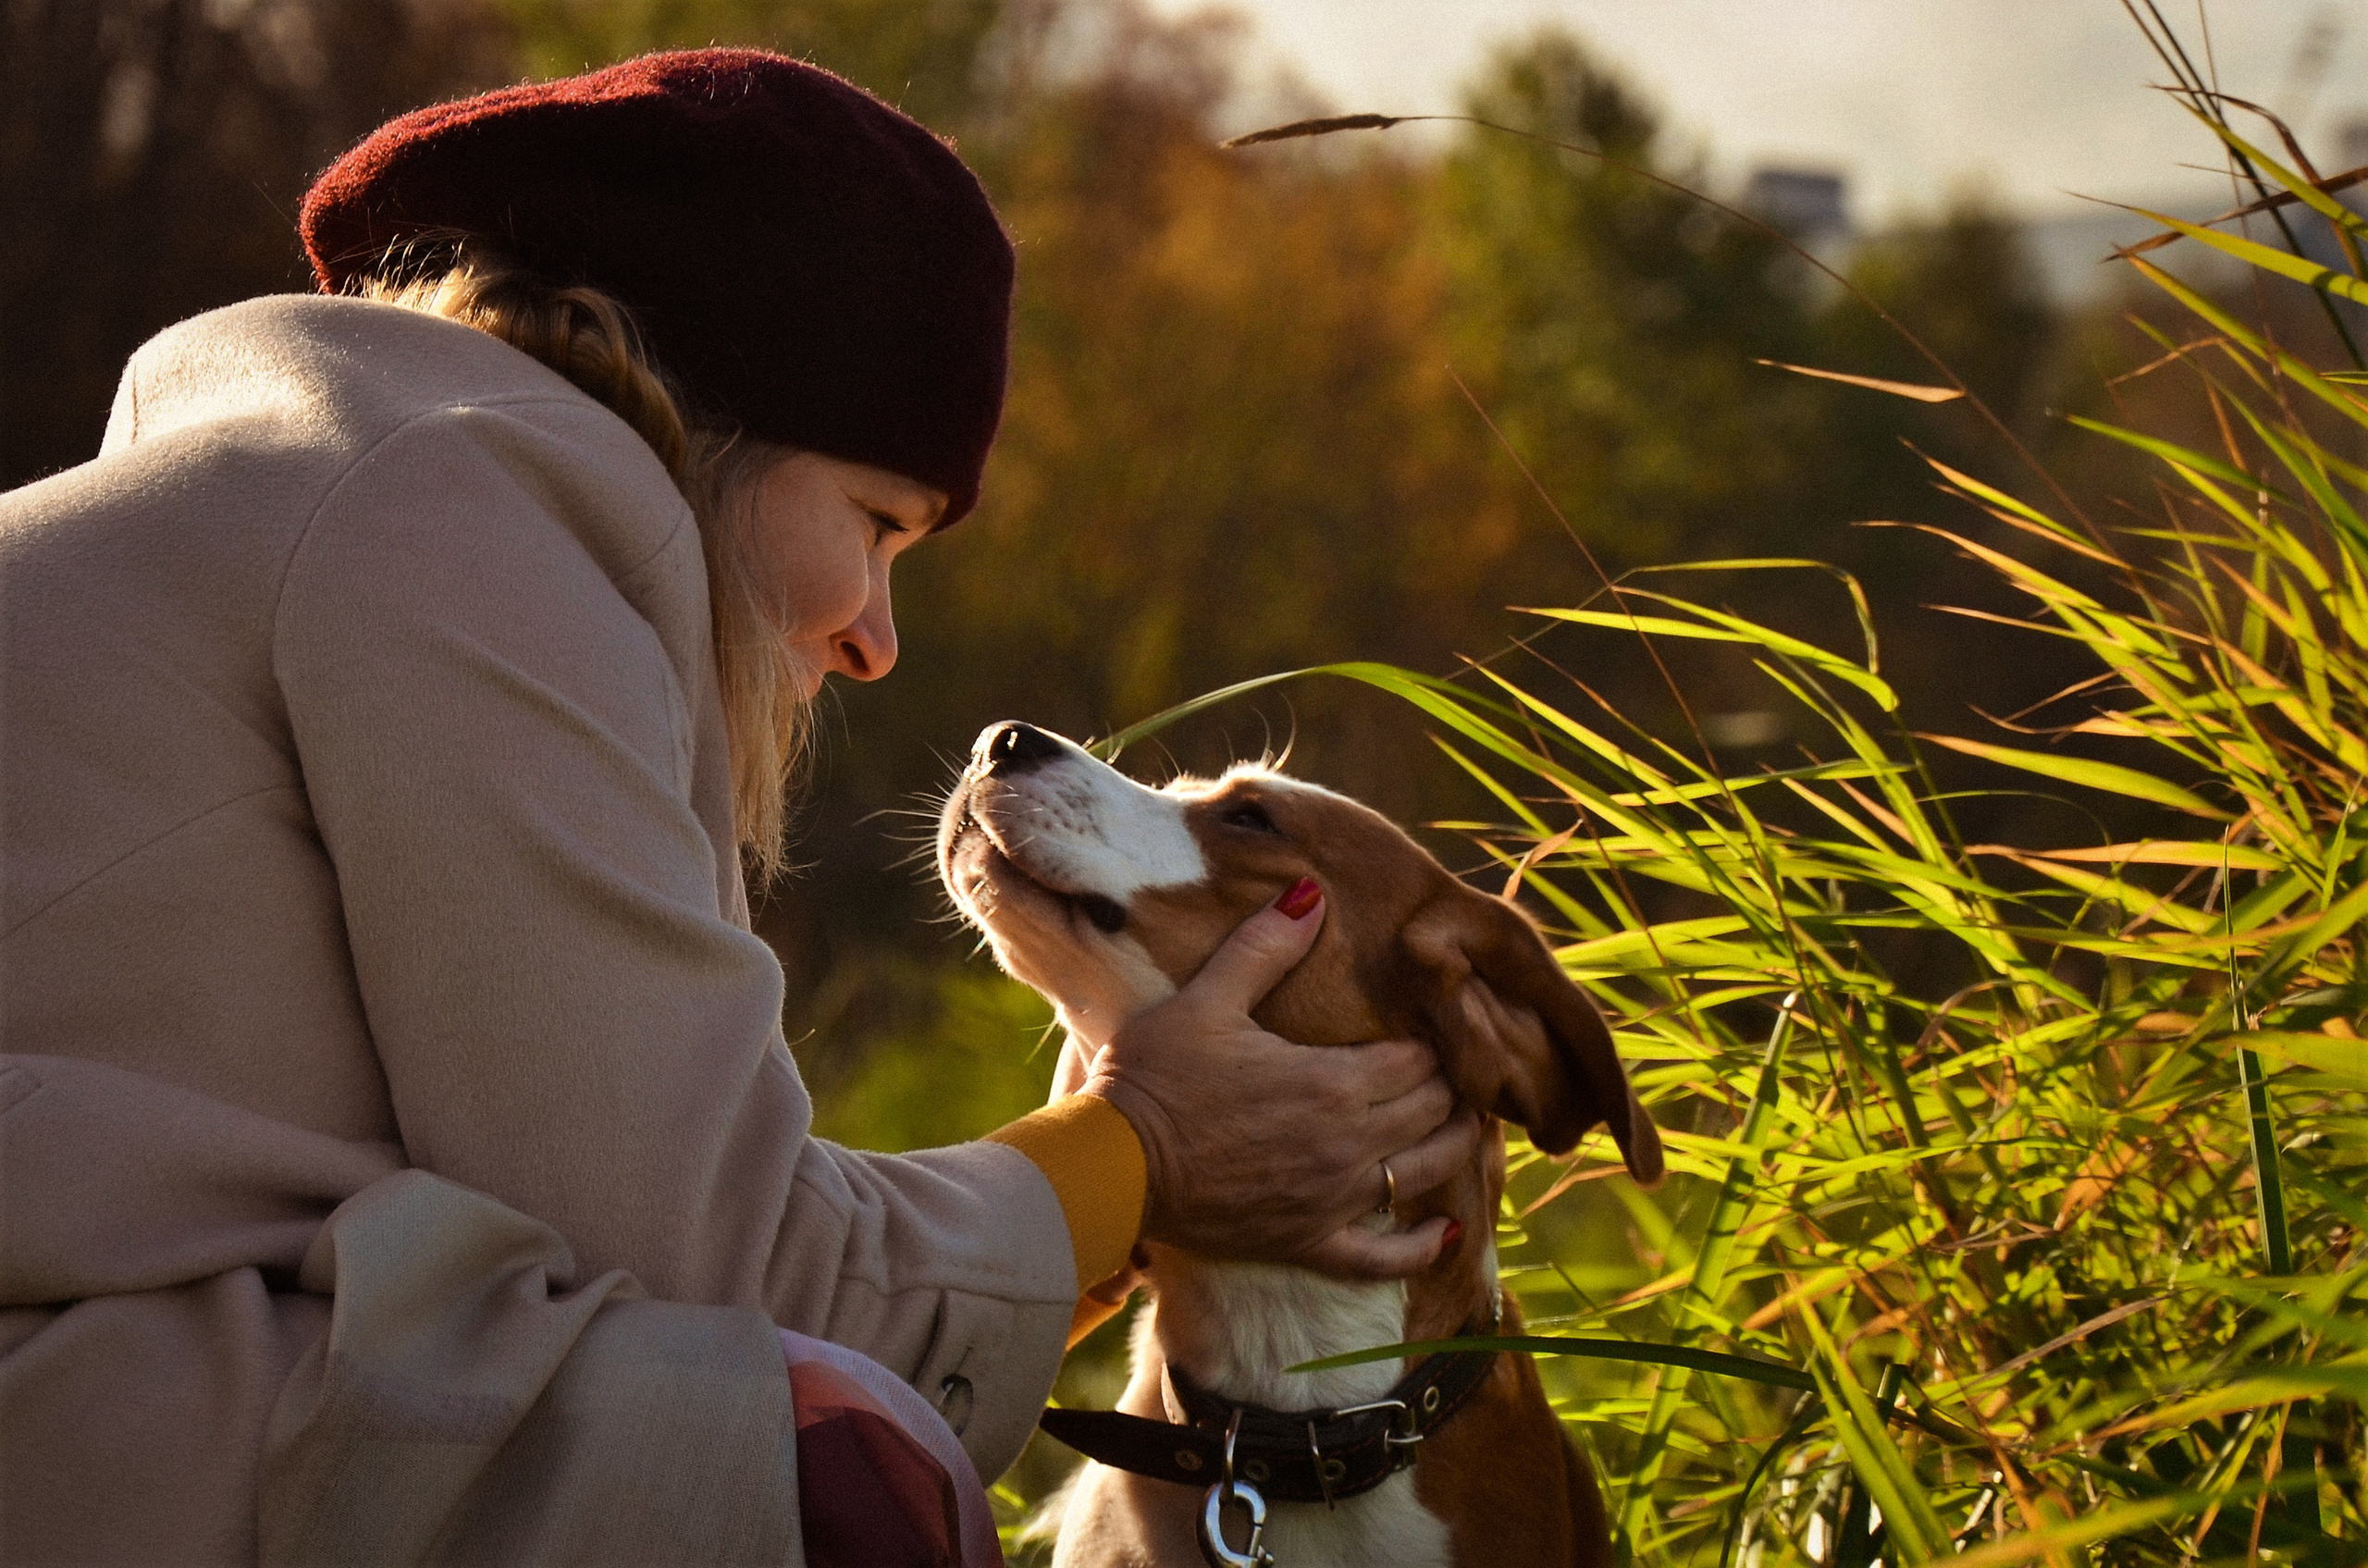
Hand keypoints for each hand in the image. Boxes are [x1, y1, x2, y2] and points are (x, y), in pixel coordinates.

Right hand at [1078, 883, 1483, 1279]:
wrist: (1110, 1165)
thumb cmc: (1153, 1074)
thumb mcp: (1206, 997)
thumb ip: (1265, 945)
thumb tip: (1310, 892)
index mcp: (1331, 1080)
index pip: (1417, 1059)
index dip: (1432, 1043)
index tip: (1431, 1030)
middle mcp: (1346, 1143)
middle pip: (1432, 1111)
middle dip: (1448, 1089)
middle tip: (1451, 1072)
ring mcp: (1332, 1200)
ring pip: (1426, 1174)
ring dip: (1453, 1148)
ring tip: (1462, 1127)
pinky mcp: (1308, 1243)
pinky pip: (1383, 1258)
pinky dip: (1421, 1247)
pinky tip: (1445, 1232)